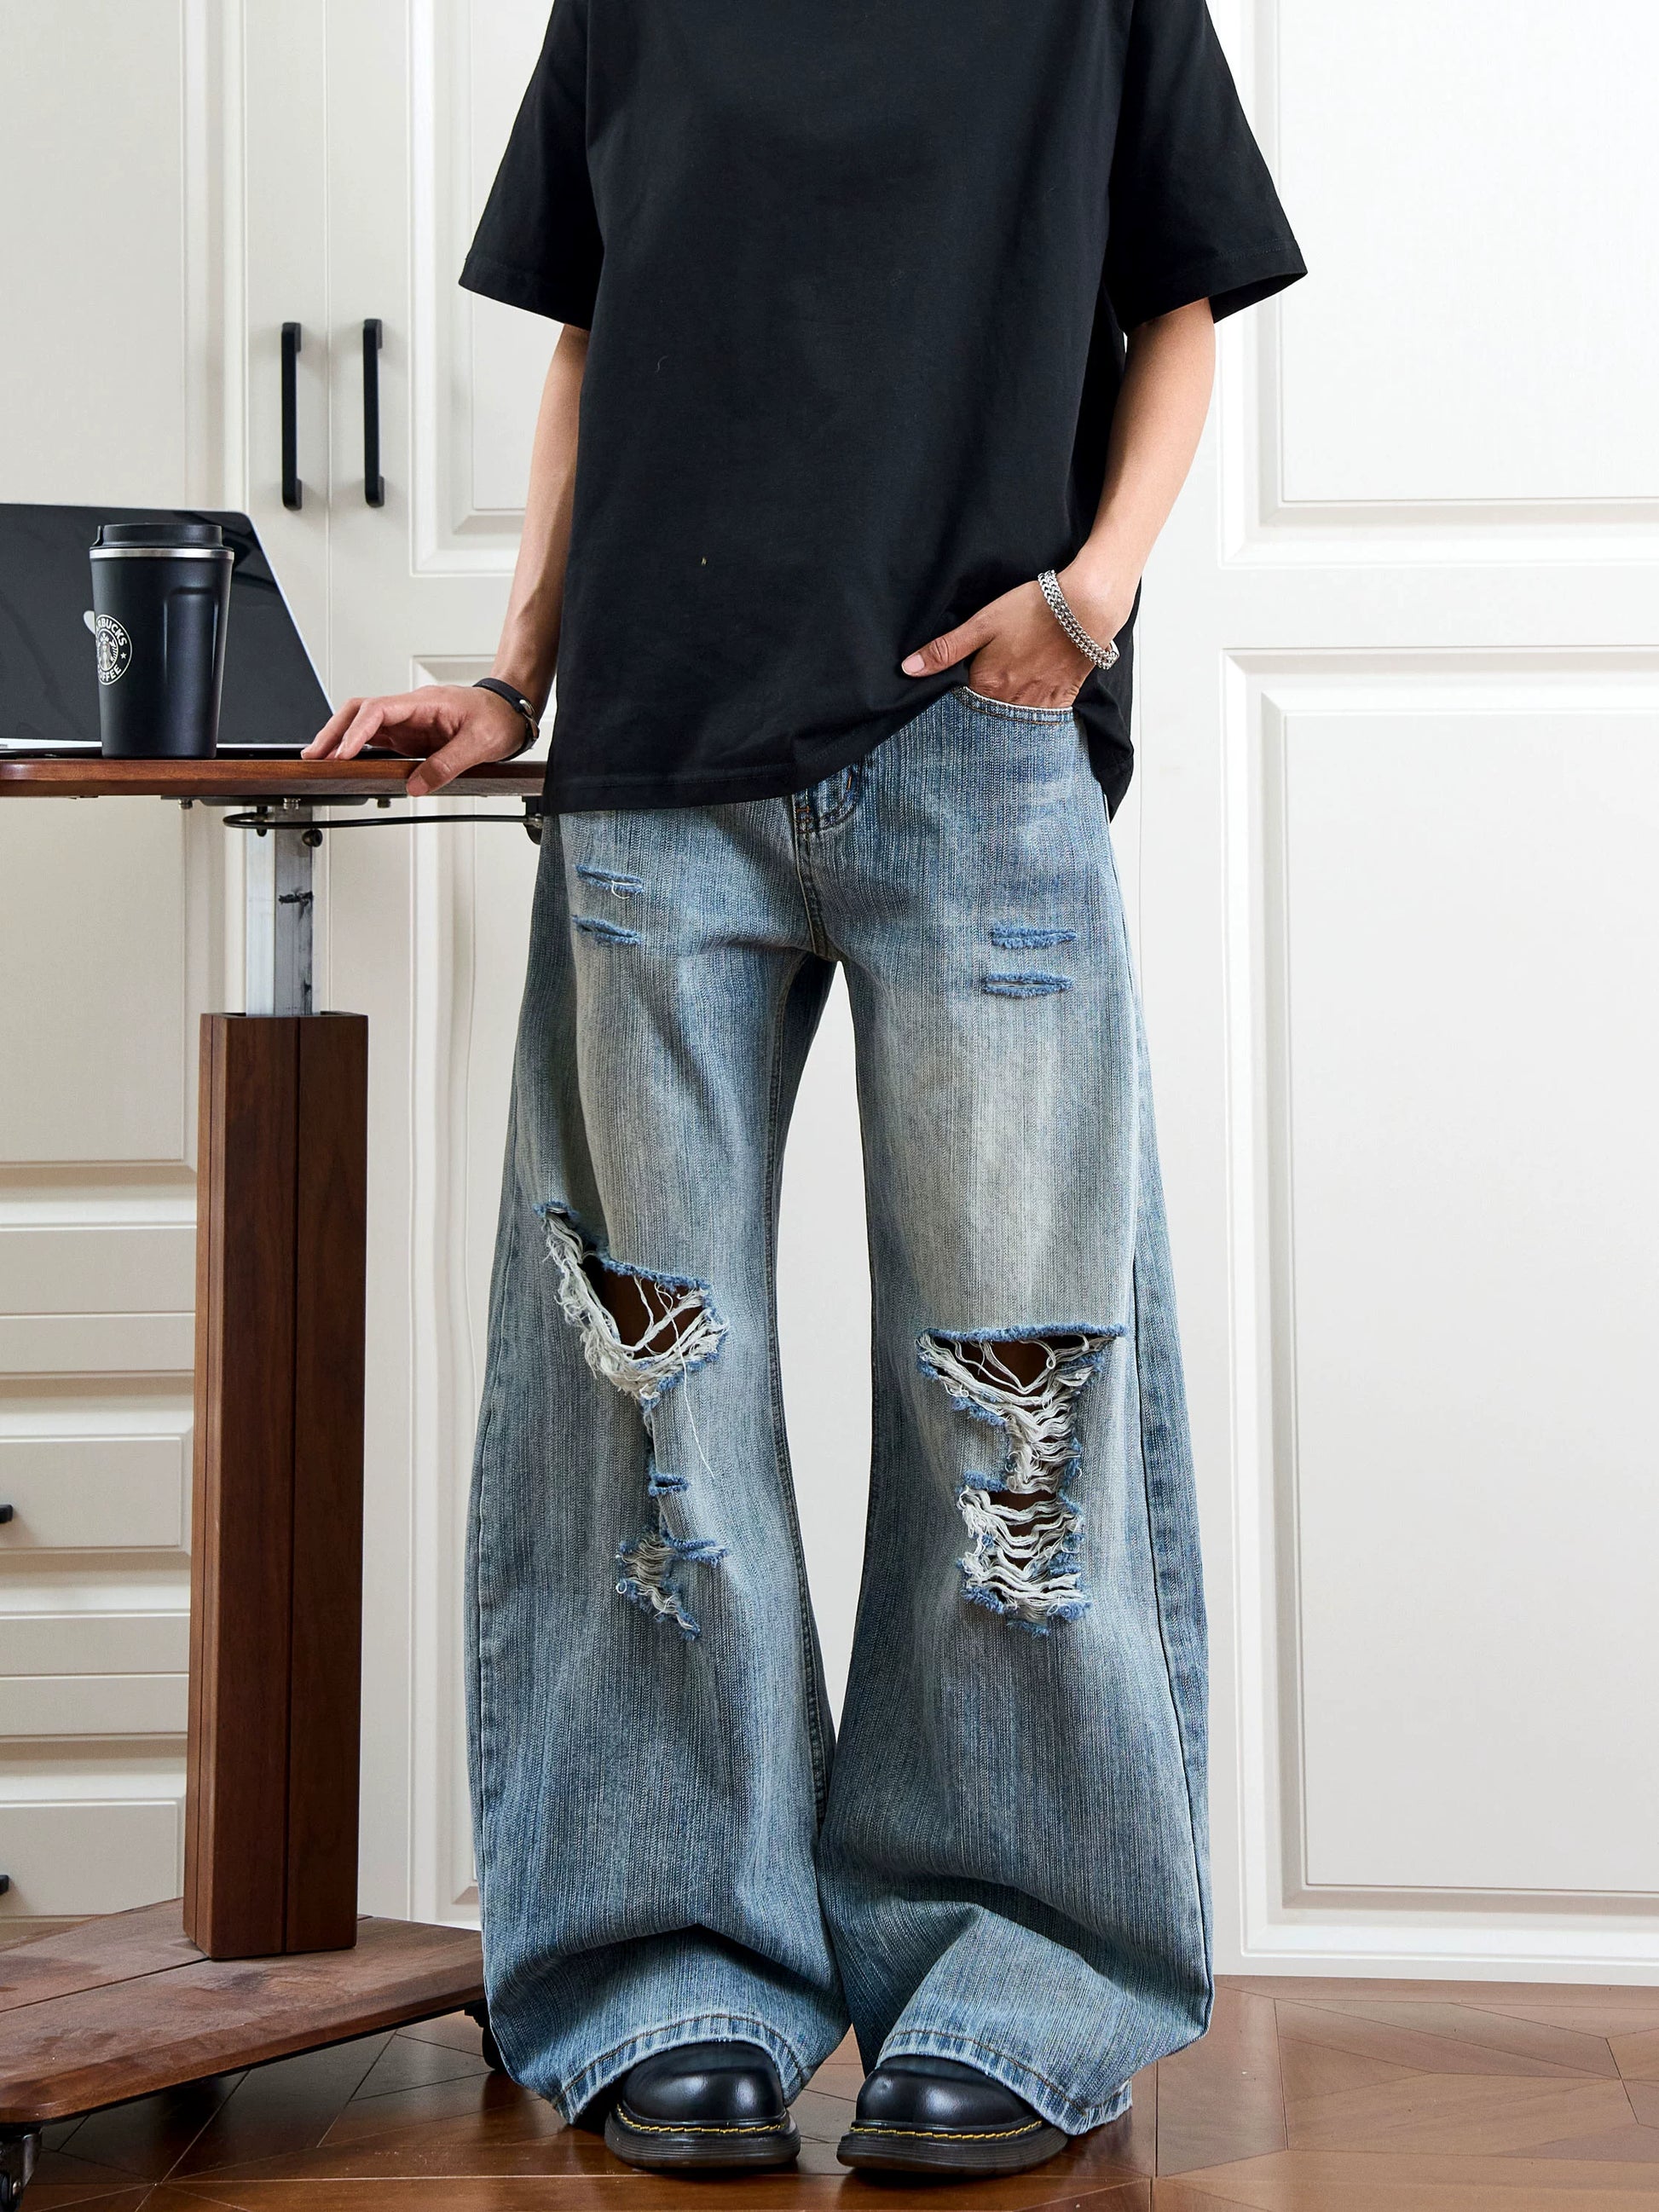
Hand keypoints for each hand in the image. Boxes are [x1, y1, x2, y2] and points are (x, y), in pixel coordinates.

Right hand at [302, 682, 533, 797]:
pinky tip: (345, 763)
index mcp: (424, 703)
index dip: (357, 731)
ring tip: (321, 761)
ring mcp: (407, 722)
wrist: (510, 710)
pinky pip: (376, 739)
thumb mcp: (479, 744)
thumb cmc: (498, 717)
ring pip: (363, 724)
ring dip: (340, 740)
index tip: (343, 753)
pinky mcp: (410, 736)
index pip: (378, 711)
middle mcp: (410, 710)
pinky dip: (357, 749)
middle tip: (314, 756)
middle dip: (334, 731)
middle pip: (359, 712)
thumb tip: (416, 786)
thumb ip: (446, 765)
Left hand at [900, 564, 1132, 708]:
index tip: (952, 691)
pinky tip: (1028, 700)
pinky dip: (1032, 715)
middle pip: (985, 715)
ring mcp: (1037, 704)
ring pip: (1012, 719)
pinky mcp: (1061, 699)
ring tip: (1005, 698)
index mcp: (986, 685)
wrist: (1086, 608)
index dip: (954, 696)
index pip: (959, 704)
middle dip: (979, 711)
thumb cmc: (1032, 609)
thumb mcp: (982, 623)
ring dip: (1004, 714)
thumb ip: (945, 649)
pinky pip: (1041, 718)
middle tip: (981, 695)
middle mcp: (1010, 702)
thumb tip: (908, 669)